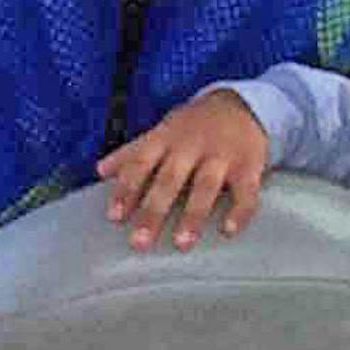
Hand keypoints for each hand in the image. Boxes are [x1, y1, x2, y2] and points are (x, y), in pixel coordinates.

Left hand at [98, 88, 268, 249]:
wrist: (241, 105)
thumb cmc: (192, 125)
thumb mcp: (160, 132)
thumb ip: (131, 153)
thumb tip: (99, 171)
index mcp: (165, 139)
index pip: (140, 165)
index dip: (126, 190)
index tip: (115, 217)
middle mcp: (190, 147)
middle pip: (169, 180)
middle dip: (154, 211)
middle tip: (140, 242)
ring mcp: (221, 156)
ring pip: (205, 187)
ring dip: (193, 216)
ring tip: (181, 244)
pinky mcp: (249, 165)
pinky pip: (245, 191)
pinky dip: (239, 211)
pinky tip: (228, 230)